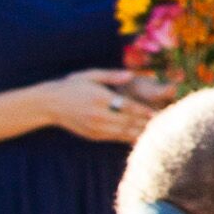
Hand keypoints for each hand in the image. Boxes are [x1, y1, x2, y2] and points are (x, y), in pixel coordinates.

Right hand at [40, 70, 156, 139]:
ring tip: (157, 134)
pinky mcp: (93, 136)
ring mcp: (95, 127)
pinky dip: (129, 139)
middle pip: (128, 122)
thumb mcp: (90, 75)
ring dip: (140, 133)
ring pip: (123, 133)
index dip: (143, 110)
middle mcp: (98, 115)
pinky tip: (141, 138)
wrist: (49, 105)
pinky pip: (115, 139)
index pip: (127, 106)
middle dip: (146, 124)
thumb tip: (131, 75)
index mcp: (99, 98)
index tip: (157, 112)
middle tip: (164, 125)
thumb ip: (111, 76)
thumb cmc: (72, 86)